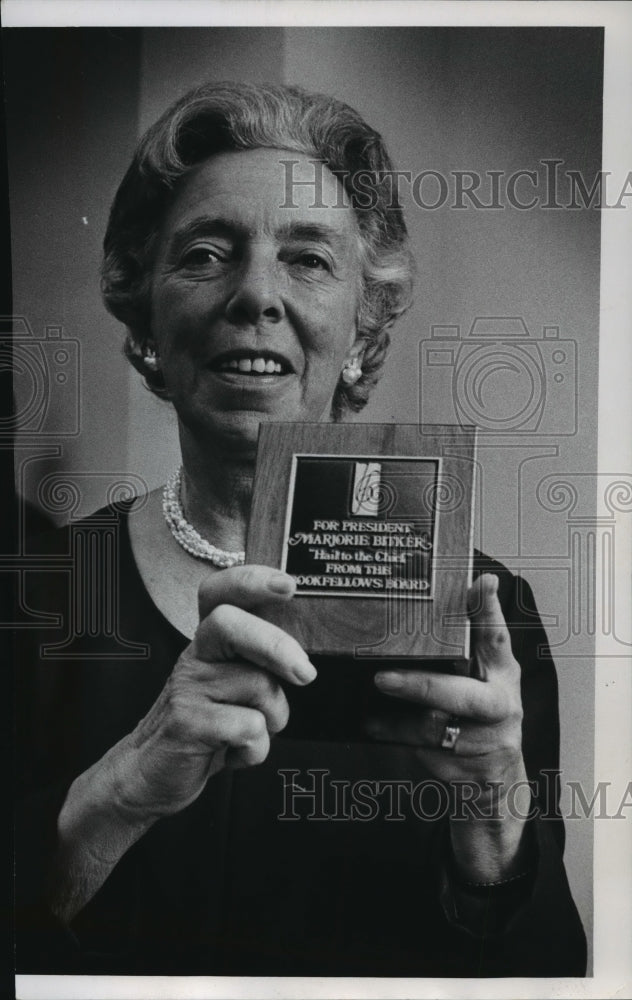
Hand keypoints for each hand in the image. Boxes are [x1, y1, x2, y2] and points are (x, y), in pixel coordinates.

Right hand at [109, 565, 314, 823]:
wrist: (152, 774)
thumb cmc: (208, 725)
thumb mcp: (234, 687)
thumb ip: (261, 663)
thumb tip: (307, 656)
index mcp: (210, 641)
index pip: (220, 592)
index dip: (251, 581)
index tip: (288, 585)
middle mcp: (196, 656)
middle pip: (230, 624)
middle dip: (274, 644)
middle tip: (305, 674)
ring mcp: (187, 687)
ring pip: (257, 685)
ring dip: (273, 718)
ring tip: (251, 731)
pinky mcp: (186, 723)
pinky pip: (248, 727)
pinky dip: (256, 749)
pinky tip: (234, 753)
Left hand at [368, 573, 525, 793]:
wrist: (494, 780)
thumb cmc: (481, 715)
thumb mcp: (482, 675)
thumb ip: (470, 640)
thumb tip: (457, 587)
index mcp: (503, 673)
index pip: (497, 637)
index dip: (490, 610)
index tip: (484, 583)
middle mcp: (499, 705)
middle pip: (463, 696)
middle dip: (423, 687)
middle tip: (384, 678)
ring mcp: (483, 739)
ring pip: (434, 725)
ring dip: (399, 713)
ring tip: (376, 692)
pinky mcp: (460, 763)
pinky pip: (419, 746)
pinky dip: (392, 733)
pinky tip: (373, 722)